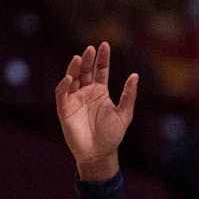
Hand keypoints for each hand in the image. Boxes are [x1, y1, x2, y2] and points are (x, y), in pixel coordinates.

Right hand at [55, 41, 137, 180]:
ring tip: (79, 57)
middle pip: (85, 71)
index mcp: (100, 92)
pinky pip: (62, 93)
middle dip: (87, 59)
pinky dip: (65, 85)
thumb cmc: (112, 135)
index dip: (102, 58)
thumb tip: (135, 75)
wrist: (99, 154)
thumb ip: (129, 95)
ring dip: (74, 68)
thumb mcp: (125, 114)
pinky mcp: (65, 109)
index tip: (105, 45)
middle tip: (91, 48)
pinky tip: (71, 78)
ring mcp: (75, 99)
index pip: (101, 70)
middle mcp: (86, 93)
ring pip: (72, 78)